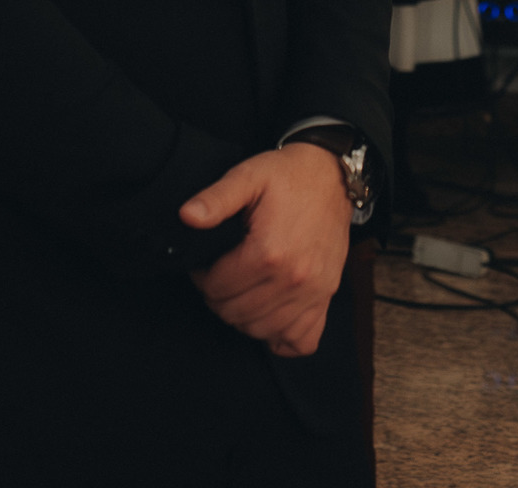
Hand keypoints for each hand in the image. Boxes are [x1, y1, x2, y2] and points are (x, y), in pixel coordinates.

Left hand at [178, 145, 351, 357]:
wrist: (330, 177)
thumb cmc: (287, 176)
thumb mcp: (248, 176)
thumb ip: (216, 198)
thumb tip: (187, 216)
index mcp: (268, 252)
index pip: (218, 288)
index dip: (202, 277)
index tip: (205, 264)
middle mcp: (293, 279)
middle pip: (236, 313)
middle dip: (218, 298)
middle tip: (219, 276)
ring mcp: (313, 293)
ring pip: (262, 331)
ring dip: (243, 317)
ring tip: (239, 291)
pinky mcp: (326, 298)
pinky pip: (300, 341)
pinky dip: (281, 335)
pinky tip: (269, 312)